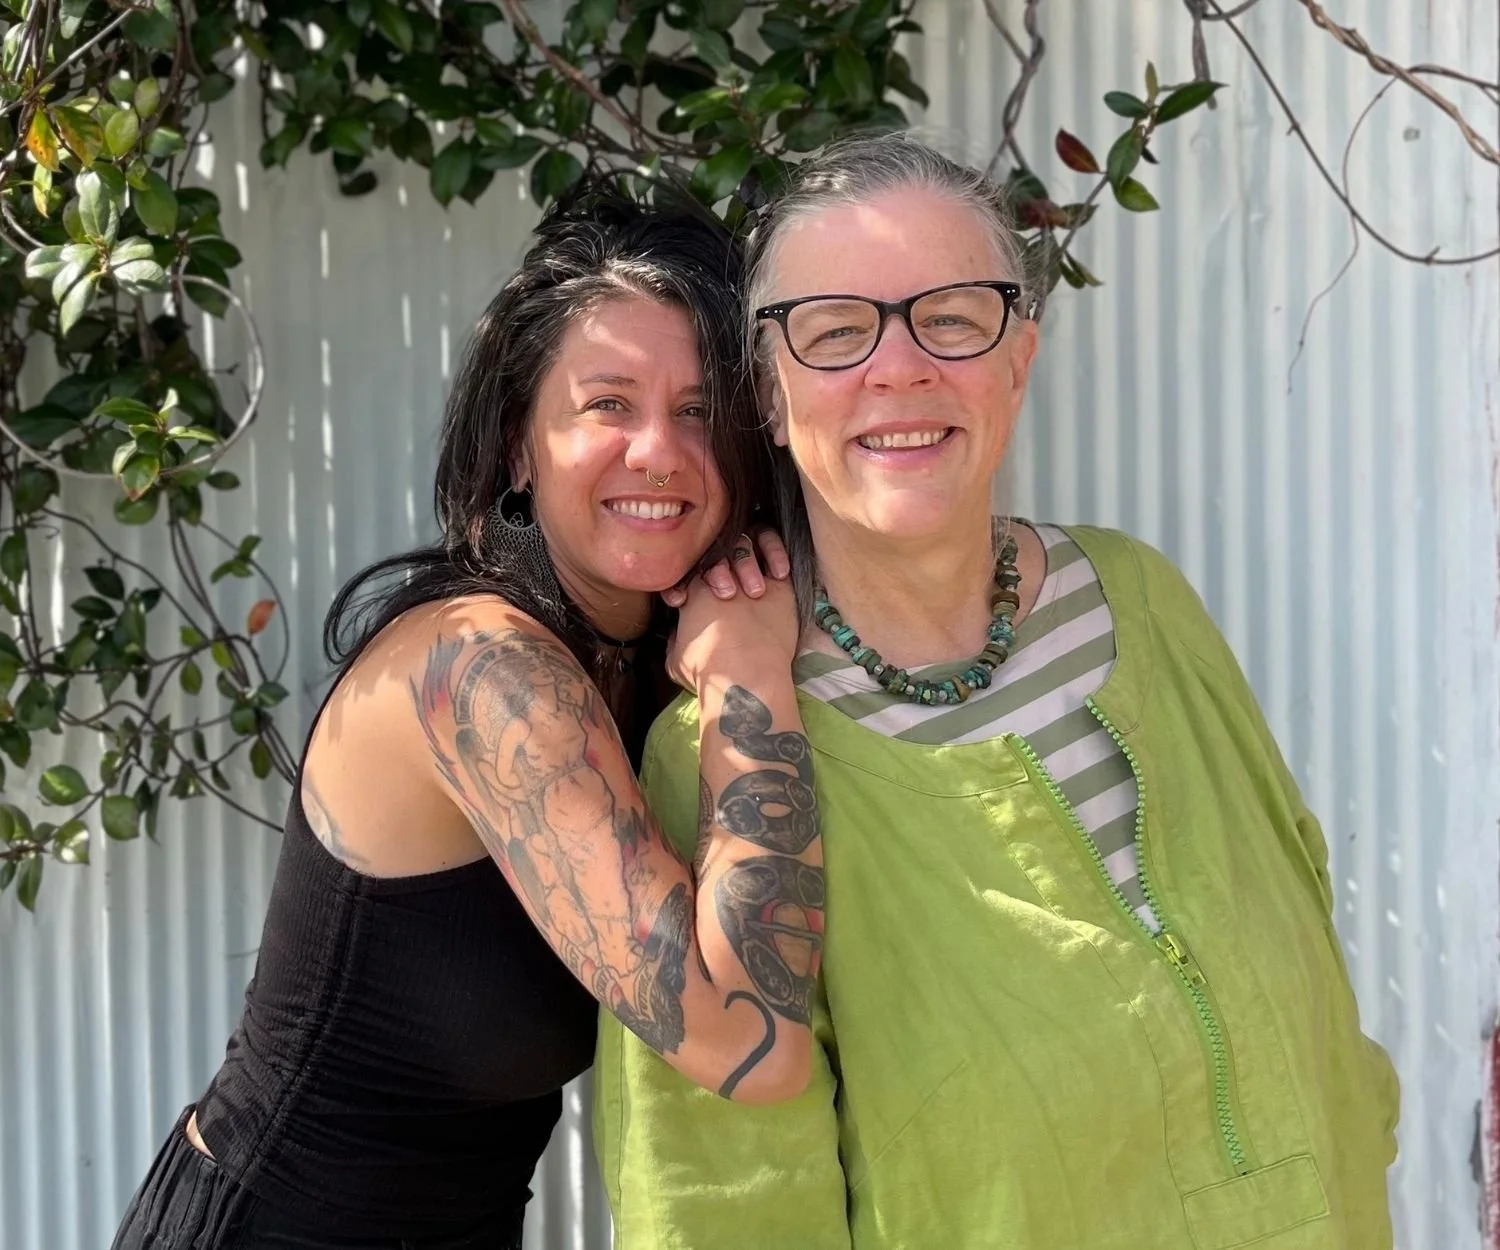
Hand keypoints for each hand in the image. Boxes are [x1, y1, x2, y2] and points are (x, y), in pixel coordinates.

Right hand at [666, 537, 799, 695]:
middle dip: (718, 571)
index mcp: (692, 591)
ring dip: (746, 562)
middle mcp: (719, 576)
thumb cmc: (708, 669)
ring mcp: (749, 575)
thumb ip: (675, 641)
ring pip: (743, 544)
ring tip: (754, 591)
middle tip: (727, 598)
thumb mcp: (675, 659)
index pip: (688, 571)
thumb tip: (677, 635)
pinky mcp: (779, 584)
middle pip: (716, 554)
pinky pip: (774, 551)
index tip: (688, 607)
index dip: (687, 587)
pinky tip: (778, 573)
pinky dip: (775, 554)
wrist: (746, 675)